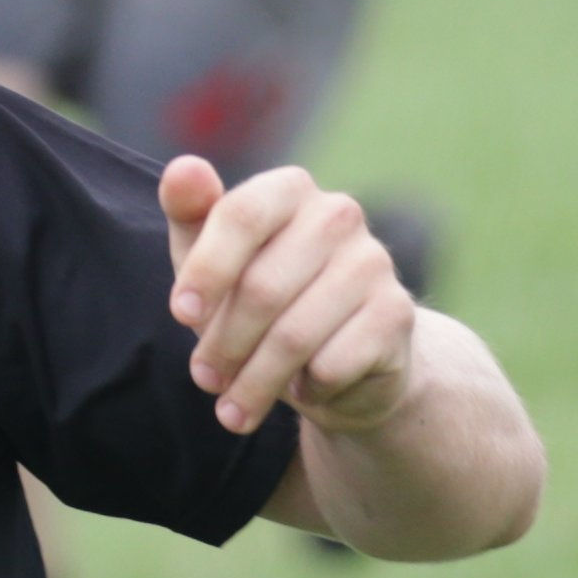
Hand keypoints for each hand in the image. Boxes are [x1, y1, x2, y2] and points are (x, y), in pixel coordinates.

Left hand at [159, 156, 414, 436]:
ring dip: (254, 382)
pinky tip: (302, 389)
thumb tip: (183, 168)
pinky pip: (331, 365)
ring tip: (234, 410)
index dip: (206, 268)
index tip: (181, 313)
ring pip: (294, 336)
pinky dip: (305, 389)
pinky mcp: (396, 314)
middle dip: (223, 344)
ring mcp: (374, 262)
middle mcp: (339, 215)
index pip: (242, 215)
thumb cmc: (262, 300)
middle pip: (262, 287)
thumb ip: (191, 213)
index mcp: (290, 189)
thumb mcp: (214, 260)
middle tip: (205, 378)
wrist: (343, 361)